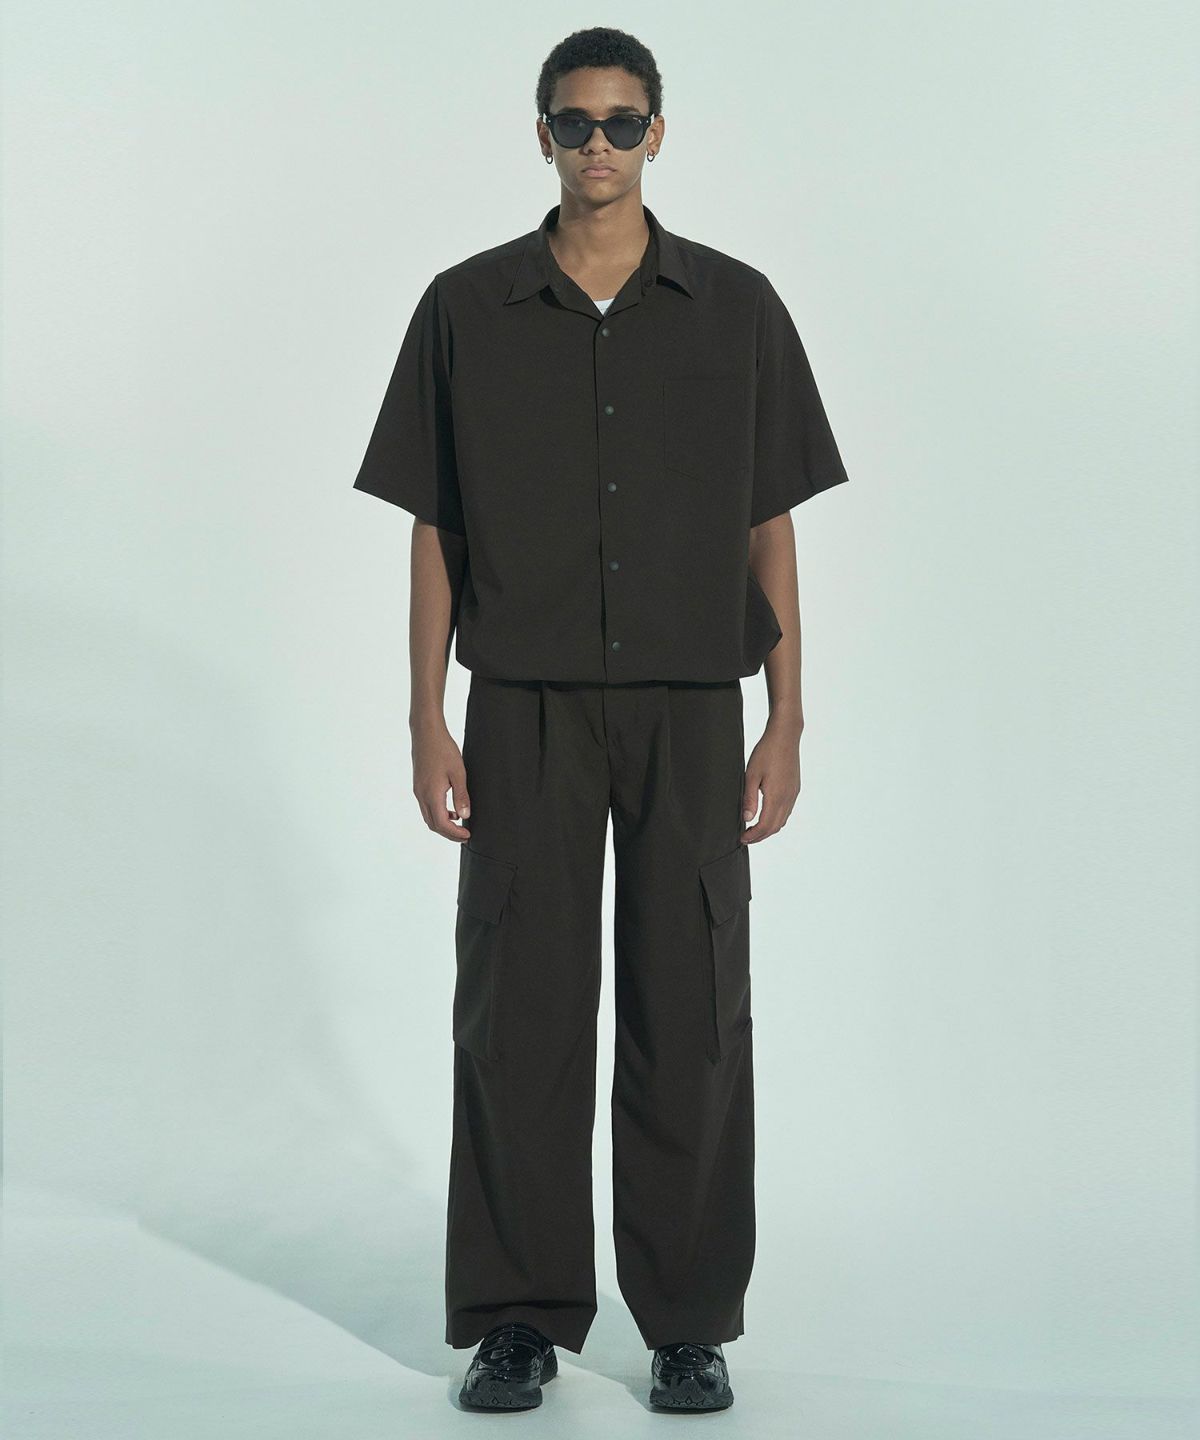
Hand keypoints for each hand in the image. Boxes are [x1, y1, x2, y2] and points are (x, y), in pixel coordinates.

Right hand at [412, 719, 471, 840]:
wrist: (426, 733)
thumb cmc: (443, 749)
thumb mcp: (458, 773)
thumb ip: (461, 796)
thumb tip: (464, 816)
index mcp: (431, 794)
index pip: (441, 824)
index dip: (454, 833)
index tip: (467, 836)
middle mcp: (421, 795)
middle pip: (433, 824)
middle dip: (448, 833)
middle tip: (464, 836)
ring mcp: (418, 791)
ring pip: (428, 817)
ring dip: (443, 825)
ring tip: (459, 824)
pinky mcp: (418, 786)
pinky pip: (426, 807)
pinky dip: (438, 814)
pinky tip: (450, 810)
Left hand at [740, 718, 801, 843]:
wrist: (785, 737)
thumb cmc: (767, 752)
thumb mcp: (751, 775)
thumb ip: (749, 798)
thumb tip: (747, 818)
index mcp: (776, 796)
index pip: (765, 826)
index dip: (753, 836)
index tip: (742, 838)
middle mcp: (788, 798)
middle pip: (775, 827)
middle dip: (760, 836)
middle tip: (746, 838)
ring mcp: (793, 794)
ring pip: (782, 820)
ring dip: (769, 828)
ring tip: (754, 829)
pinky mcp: (795, 788)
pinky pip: (787, 811)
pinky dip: (776, 819)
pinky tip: (766, 814)